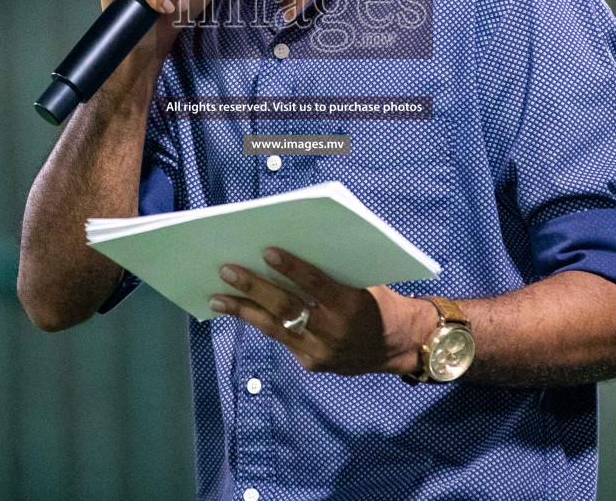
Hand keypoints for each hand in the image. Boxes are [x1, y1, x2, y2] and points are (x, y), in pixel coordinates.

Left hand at [208, 247, 437, 376]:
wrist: (399, 345)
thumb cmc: (380, 301)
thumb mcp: (365, 282)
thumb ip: (333, 273)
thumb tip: (291, 251)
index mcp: (351, 306)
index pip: (316, 285)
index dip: (291, 267)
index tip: (266, 250)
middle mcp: (334, 332)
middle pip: (287, 307)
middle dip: (254, 288)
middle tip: (227, 270)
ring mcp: (320, 352)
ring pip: (275, 328)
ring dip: (243, 310)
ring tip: (216, 297)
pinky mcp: (312, 364)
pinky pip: (282, 339)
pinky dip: (260, 322)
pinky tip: (239, 311)